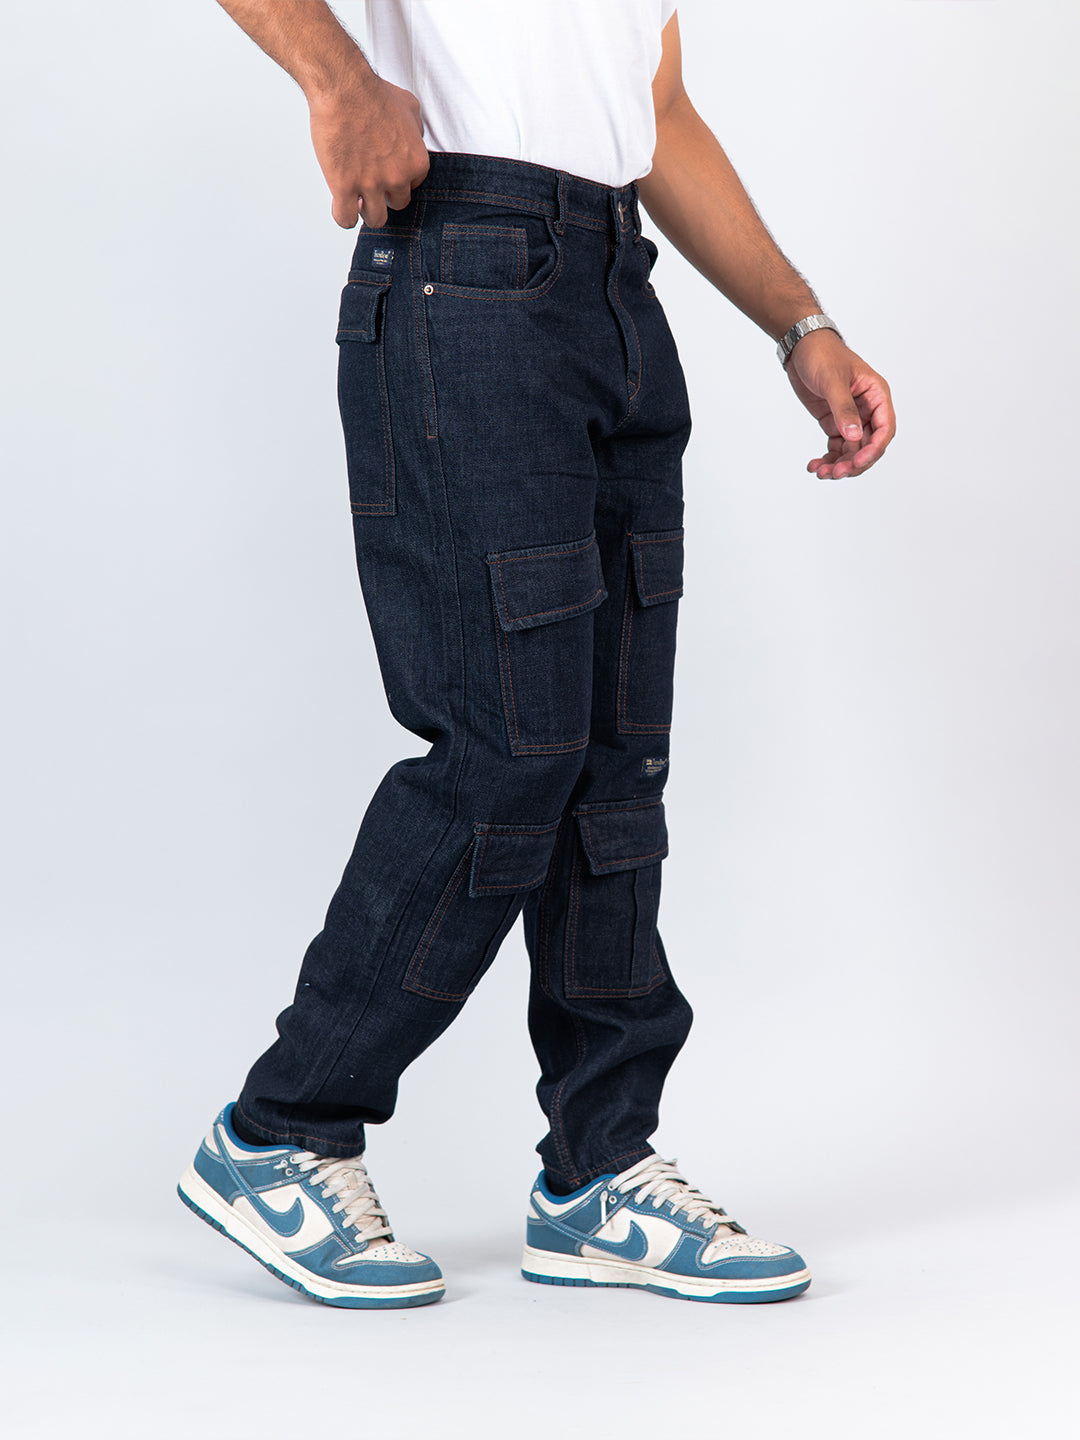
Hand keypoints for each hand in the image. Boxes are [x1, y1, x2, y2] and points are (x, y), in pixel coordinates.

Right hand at [308, 71, 428, 228]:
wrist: (343, 87)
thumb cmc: (373, 93)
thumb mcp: (410, 106)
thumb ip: (416, 130)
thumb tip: (414, 139)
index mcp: (416, 162)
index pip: (413, 187)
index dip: (398, 181)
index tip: (386, 173)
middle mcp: (398, 177)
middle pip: (397, 204)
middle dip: (384, 196)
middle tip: (370, 182)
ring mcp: (371, 185)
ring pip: (375, 219)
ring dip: (366, 211)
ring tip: (356, 198)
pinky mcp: (345, 187)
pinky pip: (346, 219)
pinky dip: (343, 216)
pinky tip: (340, 204)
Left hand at [784, 330, 895, 479]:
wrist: (801, 347)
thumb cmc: (822, 354)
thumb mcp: (832, 381)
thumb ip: (843, 409)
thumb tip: (854, 438)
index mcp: (876, 395)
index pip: (884, 429)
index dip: (874, 449)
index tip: (857, 462)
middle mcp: (868, 409)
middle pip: (869, 446)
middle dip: (854, 463)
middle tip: (835, 473)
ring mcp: (851, 418)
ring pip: (852, 451)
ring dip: (838, 465)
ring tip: (820, 473)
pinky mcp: (835, 422)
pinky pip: (836, 448)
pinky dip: (827, 460)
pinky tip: (814, 466)